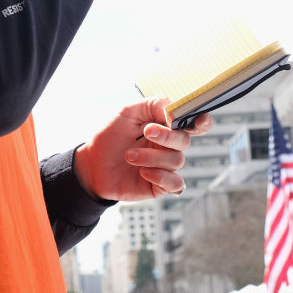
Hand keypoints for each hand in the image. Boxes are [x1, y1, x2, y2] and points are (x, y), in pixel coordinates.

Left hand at [73, 97, 212, 201]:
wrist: (90, 164)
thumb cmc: (109, 136)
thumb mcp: (127, 112)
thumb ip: (152, 105)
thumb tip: (173, 108)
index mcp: (164, 127)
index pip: (192, 124)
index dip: (201, 122)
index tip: (198, 120)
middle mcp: (168, 147)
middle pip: (185, 141)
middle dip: (167, 136)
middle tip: (146, 132)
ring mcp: (164, 167)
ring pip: (176, 161)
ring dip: (152, 156)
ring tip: (129, 156)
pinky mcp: (158, 186)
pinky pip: (175, 184)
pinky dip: (162, 177)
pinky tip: (144, 172)